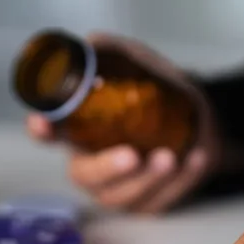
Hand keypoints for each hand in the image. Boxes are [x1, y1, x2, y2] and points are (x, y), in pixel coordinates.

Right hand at [27, 32, 227, 212]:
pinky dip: (181, 181)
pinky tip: (196, 159)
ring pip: (123, 195)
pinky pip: (160, 200)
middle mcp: (93, 163)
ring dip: (147, 179)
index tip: (44, 123)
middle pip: (85, 176)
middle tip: (132, 154)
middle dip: (107, 168)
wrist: (200, 120)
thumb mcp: (138, 65)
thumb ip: (113, 53)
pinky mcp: (147, 203)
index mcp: (81, 132)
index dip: (42, 130)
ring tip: (171, 156)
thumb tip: (92, 41)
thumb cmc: (157, 95)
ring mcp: (119, 187)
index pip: (51, 134)